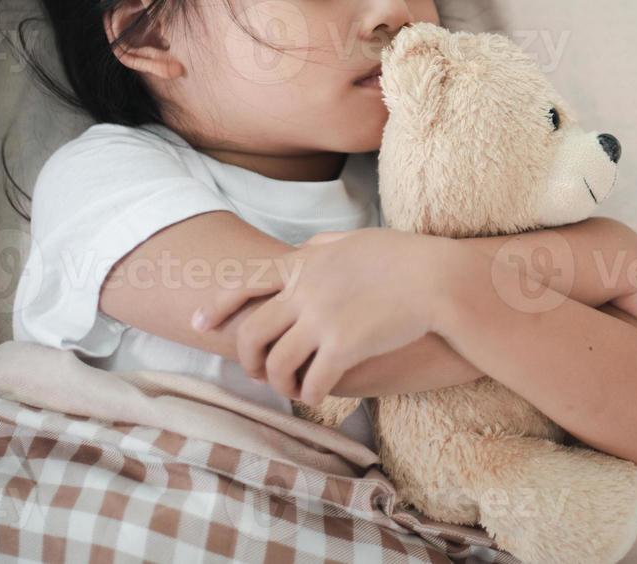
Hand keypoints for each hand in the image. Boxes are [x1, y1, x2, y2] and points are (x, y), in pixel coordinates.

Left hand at [192, 227, 453, 405]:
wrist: (439, 278)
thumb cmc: (404, 257)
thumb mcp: (355, 239)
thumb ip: (322, 246)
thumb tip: (301, 250)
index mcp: (305, 262)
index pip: (244, 283)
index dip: (216, 306)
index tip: (198, 325)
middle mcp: (306, 289)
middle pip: (252, 332)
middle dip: (248, 360)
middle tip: (257, 373)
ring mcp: (322, 318)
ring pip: (277, 363)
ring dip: (279, 383)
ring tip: (292, 389)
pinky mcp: (344, 345)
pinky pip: (312, 381)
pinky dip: (309, 394)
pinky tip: (318, 396)